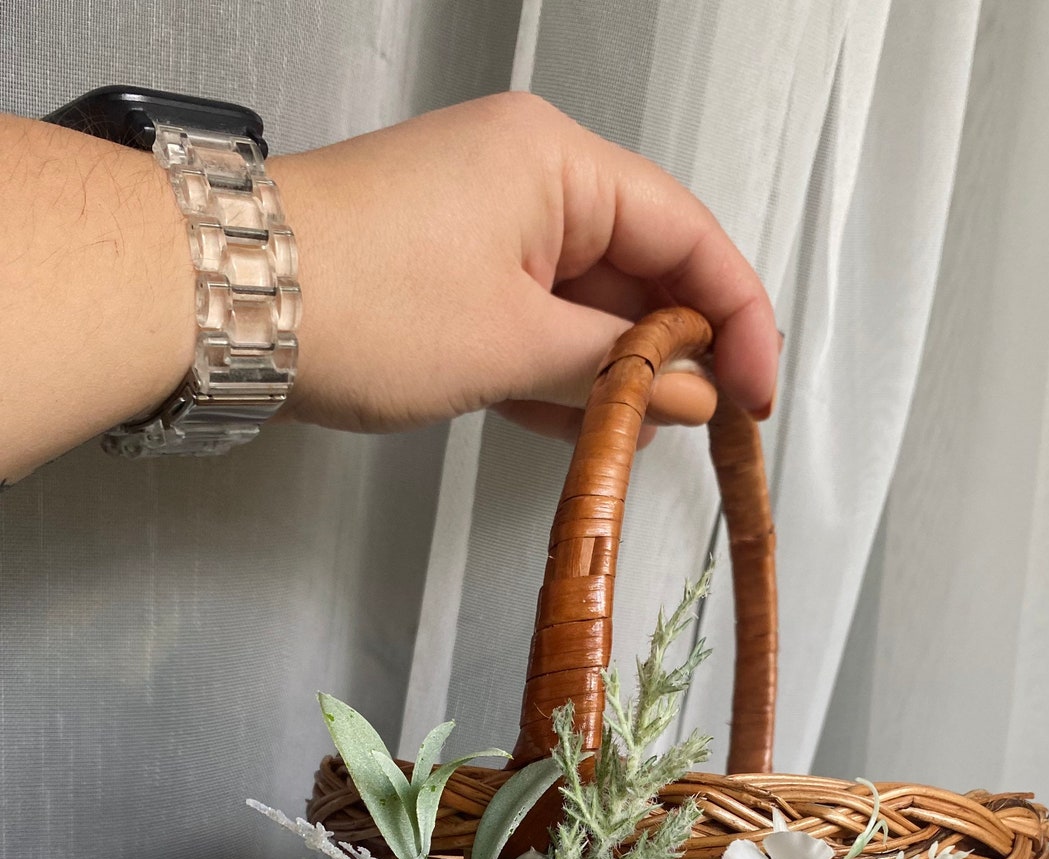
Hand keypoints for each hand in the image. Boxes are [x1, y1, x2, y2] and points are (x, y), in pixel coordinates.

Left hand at [271, 93, 778, 444]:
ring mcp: (485, 221)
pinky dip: (557, 369)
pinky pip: (532, 316)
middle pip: (643, 265)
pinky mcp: (449, 266)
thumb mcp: (515, 347)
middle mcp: (528, 177)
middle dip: (674, 352)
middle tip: (703, 430)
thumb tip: (692, 392)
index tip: (758, 396)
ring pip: (586, 299)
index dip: (738, 320)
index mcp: (559, 164)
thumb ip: (619, 371)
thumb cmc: (359, 299)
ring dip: (614, 371)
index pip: (689, 236)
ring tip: (634, 437)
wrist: (222, 304)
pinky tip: (574, 425)